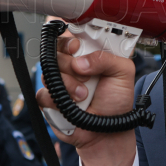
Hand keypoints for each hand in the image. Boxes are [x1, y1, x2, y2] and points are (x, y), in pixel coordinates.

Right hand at [36, 36, 137, 165]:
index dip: (69, 36)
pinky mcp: (49, 98)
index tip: (77, 46)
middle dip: (69, 61)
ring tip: (84, 94)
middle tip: (83, 72)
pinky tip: (72, 104)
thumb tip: (80, 62)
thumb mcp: (123, 73)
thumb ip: (107, 58)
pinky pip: (42, 92)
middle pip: (55, 49)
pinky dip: (57, 99)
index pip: (71, 33)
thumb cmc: (116, 102)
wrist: (107, 133)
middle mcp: (71, 63)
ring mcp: (59, 80)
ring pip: (48, 70)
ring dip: (68, 84)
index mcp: (88, 53)